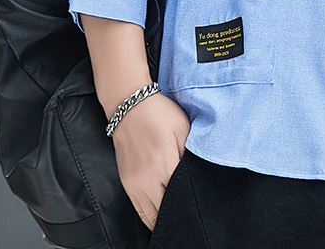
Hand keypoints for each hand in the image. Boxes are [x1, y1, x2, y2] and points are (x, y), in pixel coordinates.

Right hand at [111, 91, 190, 230]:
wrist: (129, 105)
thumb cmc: (159, 114)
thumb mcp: (183, 129)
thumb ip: (190, 155)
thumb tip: (195, 177)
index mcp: (163, 166)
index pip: (179, 198)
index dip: (190, 203)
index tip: (198, 207)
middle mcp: (146, 180)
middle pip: (164, 212)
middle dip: (178, 215)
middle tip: (190, 216)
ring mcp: (133, 183)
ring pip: (149, 217)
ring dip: (163, 219)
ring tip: (177, 219)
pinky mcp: (126, 182)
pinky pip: (138, 209)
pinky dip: (149, 215)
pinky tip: (160, 214)